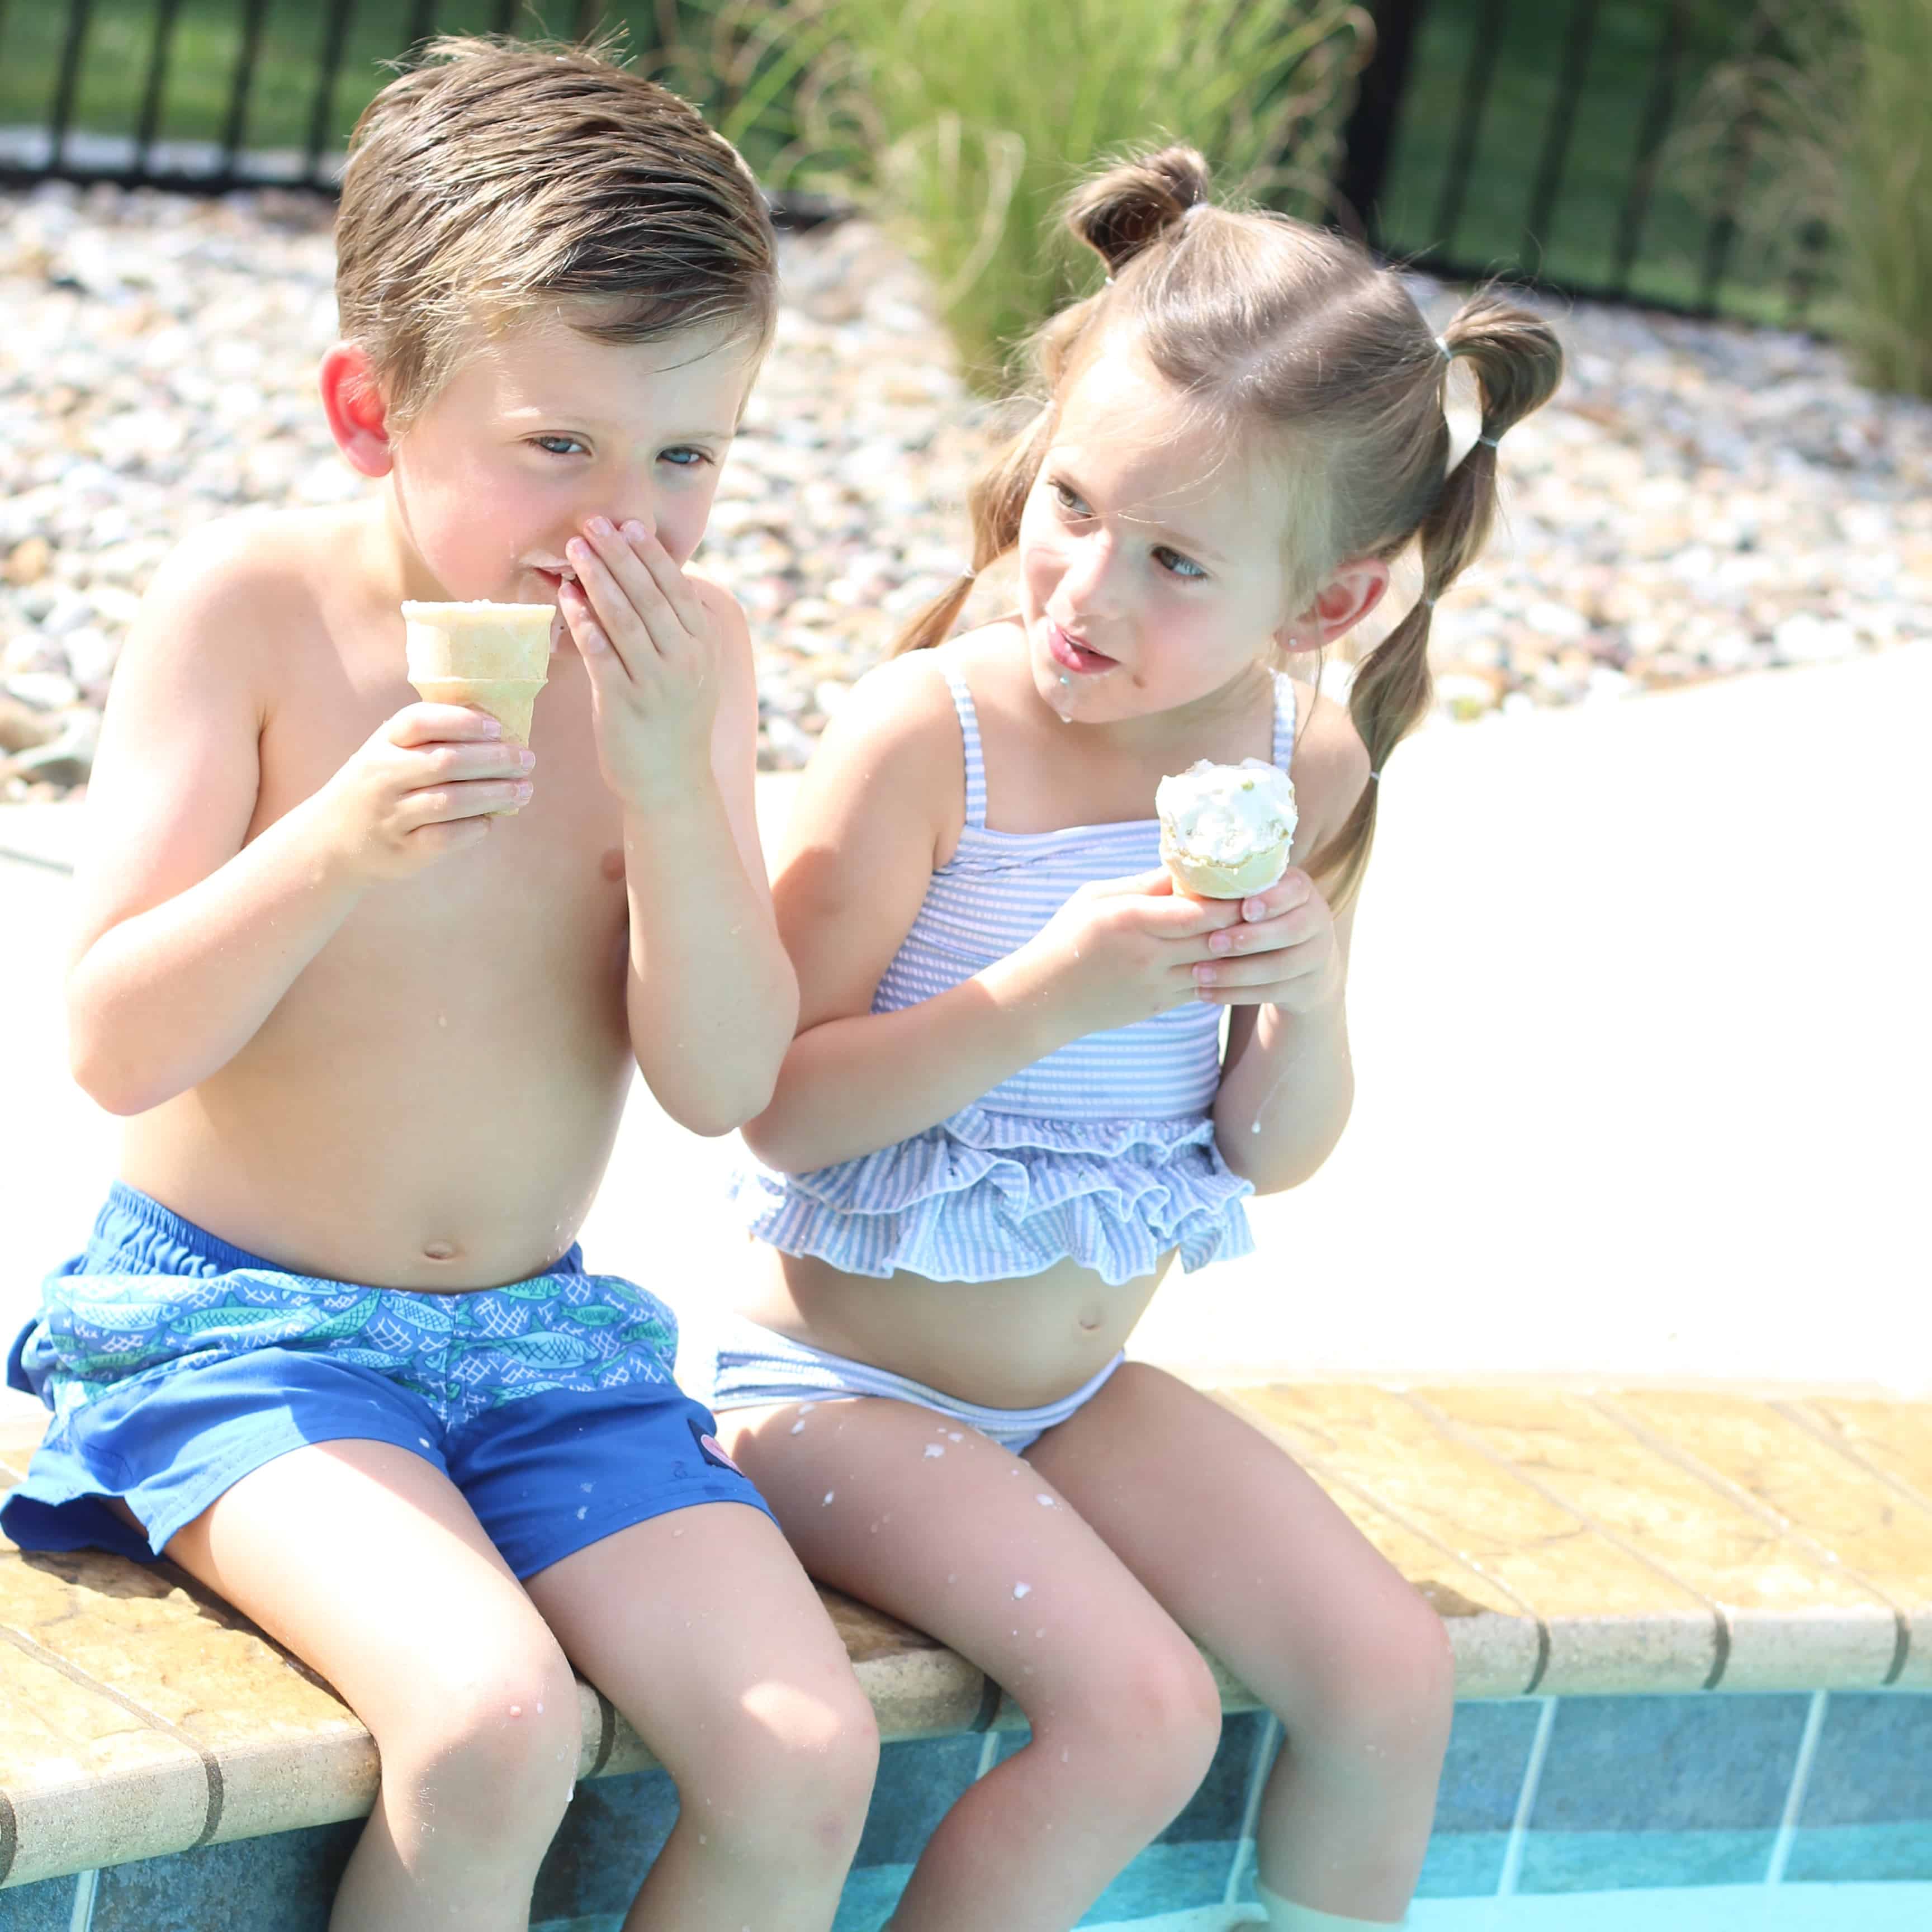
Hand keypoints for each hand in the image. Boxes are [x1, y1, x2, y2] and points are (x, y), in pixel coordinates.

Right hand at [313, 704, 532, 880]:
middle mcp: (382, 777)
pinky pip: (446, 837)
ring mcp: (390, 816)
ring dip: (494, 794)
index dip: (461, 721)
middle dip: (493, 760)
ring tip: (523, 790)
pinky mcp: (402, 850)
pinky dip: (474, 828)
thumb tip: (497, 731)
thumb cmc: (378, 787)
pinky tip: (491, 821)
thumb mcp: (388, 753)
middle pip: (445, 762)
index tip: (497, 727)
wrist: (331, 841)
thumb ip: (429, 739)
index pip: (419, 721)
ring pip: (450, 801)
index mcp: (381, 744)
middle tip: (526, 759)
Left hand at [558, 517, 718, 809]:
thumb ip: (679, 631)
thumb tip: (655, 582)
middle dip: (618, 555)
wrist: (672, 784)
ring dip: (597, 578)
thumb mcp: (693, 673)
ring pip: (624, 618)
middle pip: (649, 595)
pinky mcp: (626, 703)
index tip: (626, 526)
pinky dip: (585, 623)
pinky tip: (568, 599)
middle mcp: (686, 660)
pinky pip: (602, 653)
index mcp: (704, 647)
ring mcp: (657, 682)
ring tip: (574, 549)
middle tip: (592, 523)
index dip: (649, 554)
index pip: (676, 589)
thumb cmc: (674, 723)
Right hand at [1010, 867, 1245, 1038]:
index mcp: (1131, 919)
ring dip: (1242, 949)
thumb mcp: (1096, 897)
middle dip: (1247, 920)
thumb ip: (1142, 883)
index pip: (1199, 909)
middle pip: (1216, 936)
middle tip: (1271, 901)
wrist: (1045, 998)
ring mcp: (1157, 984)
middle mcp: (1149, 954)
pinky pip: (1205, 986)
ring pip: (1217, 965)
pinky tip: (1237, 955)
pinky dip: (1223, 970)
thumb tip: (1186, 867)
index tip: (1252, 880)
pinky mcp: (1160, 1005)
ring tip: (1263, 928)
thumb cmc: (1066, 937)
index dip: (1232, 897)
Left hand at [1187, 868, 1342, 1014]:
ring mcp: (1316, 956)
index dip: (1272, 900)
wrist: (1302, 963)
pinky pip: (1270, 992)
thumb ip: (1232, 889)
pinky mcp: (1305, 987)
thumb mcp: (1255, 897)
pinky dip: (1235, 994)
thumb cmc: (1260, 918)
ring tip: (1199, 974)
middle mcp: (1316, 919)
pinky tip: (1205, 994)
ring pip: (1279, 967)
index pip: (1295, 890)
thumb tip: (1187, 879)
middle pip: (1291, 930)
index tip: (1244, 908)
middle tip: (1211, 943)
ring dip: (1235, 972)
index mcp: (1301, 889)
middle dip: (1250, 938)